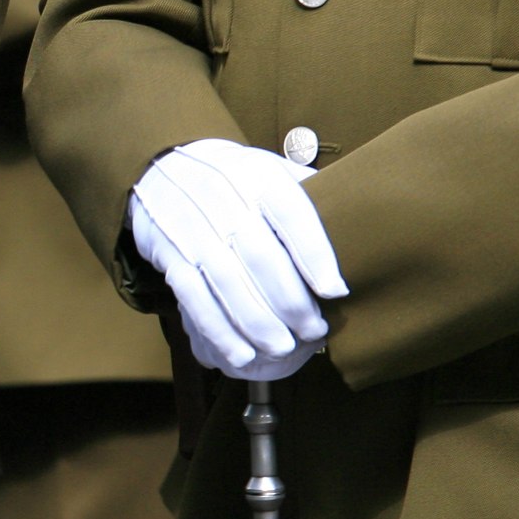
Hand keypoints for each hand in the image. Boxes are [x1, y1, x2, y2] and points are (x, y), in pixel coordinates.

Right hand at [129, 138, 347, 379]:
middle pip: (260, 256)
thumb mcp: (271, 167)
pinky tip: (241, 354)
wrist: (160, 165)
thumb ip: (308, 192)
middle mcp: (223, 200)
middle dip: (290, 301)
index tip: (336, 291)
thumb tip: (357, 224)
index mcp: (258, 176)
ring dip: (256, 322)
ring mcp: (192, 229)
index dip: (315, 255)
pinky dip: (217, 329)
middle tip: (314, 332)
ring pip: (227, 282)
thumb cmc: (234, 176)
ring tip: (283, 349)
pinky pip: (193, 298)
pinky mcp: (170, 256)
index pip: (291, 214)